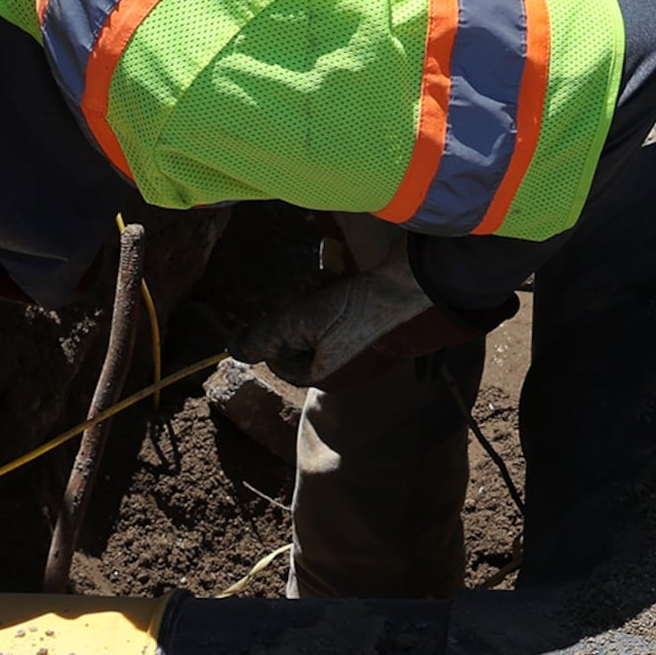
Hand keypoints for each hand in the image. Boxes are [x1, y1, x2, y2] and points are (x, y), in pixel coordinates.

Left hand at [235, 253, 475, 389]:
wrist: (423, 288)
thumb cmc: (364, 309)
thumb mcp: (305, 320)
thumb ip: (267, 334)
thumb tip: (232, 351)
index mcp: (329, 377)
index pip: (283, 361)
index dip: (278, 332)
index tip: (288, 307)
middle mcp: (348, 367)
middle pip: (304, 340)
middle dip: (300, 313)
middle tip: (309, 290)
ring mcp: (367, 346)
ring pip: (324, 322)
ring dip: (320, 298)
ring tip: (332, 282)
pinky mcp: (381, 323)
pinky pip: (349, 311)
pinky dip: (342, 292)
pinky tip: (349, 277)